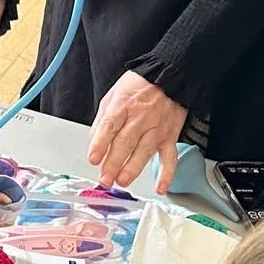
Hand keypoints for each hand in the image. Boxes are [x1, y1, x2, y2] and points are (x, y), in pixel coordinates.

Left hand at [87, 70, 187, 190]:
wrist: (170, 76)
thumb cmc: (140, 86)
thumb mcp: (113, 95)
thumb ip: (103, 120)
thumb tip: (94, 142)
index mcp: (123, 106)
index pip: (109, 127)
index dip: (100, 144)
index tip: (93, 159)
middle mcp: (140, 117)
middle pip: (125, 143)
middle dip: (113, 163)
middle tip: (105, 179)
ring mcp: (157, 128)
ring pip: (144, 152)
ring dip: (132, 169)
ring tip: (122, 181)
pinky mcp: (170, 136)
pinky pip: (170, 157)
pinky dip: (167, 174)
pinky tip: (160, 187)